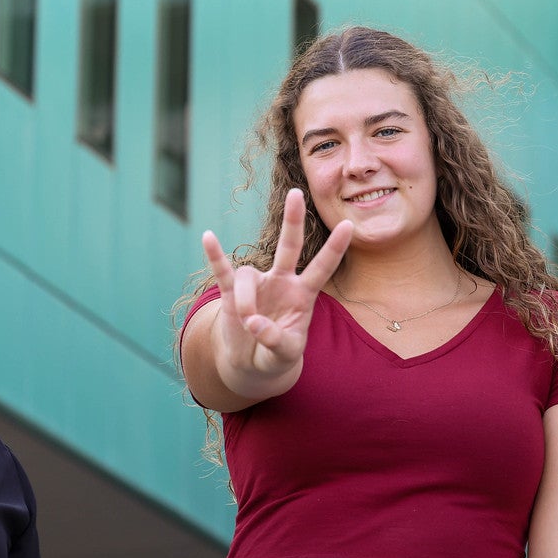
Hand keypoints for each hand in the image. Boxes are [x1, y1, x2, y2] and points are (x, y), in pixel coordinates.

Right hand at [200, 189, 351, 388]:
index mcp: (303, 294)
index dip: (334, 248)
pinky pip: (222, 271)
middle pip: (290, 246)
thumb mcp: (284, 354)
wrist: (251, 363)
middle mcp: (281, 282)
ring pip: (248, 277)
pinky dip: (215, 255)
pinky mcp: (231, 293)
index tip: (349, 224)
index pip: (322, 267)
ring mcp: (257, 285)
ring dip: (246, 302)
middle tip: (297, 193)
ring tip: (247, 324)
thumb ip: (274, 340)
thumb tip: (253, 322)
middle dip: (293, 220)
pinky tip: (208, 237)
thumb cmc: (276, 355)